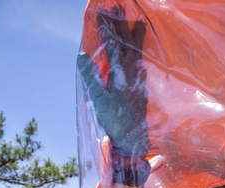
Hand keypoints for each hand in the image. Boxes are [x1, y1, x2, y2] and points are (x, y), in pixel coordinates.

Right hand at [77, 7, 149, 157]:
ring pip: (137, 50)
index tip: (101, 13)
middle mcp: (132, 71)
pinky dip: (139, 51)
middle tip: (117, 7)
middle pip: (126, 42)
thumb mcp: (98, 98)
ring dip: (135, 34)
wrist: (132, 138)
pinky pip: (140, 61)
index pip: (112, 44)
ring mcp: (139, 77)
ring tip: (137, 20)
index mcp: (121, 72)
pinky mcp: (141, 85)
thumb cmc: (114, 119)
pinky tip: (139, 51)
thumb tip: (82, 56)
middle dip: (120, 24)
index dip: (106, 28)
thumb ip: (91, 76)